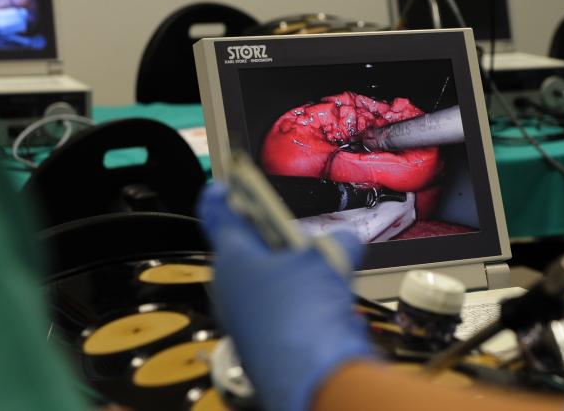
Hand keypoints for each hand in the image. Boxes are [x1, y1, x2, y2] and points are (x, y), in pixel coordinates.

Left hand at [198, 183, 373, 410]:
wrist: (310, 377)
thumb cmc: (302, 311)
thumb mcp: (327, 257)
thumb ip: (336, 240)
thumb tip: (344, 242)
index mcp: (232, 258)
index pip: (219, 216)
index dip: (222, 197)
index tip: (221, 186)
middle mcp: (231, 290)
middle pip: (250, 253)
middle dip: (276, 243)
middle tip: (300, 234)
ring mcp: (247, 321)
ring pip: (271, 287)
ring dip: (297, 278)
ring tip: (328, 274)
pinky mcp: (266, 346)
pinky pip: (287, 316)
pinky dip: (308, 310)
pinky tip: (332, 313)